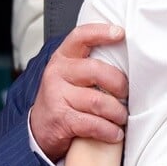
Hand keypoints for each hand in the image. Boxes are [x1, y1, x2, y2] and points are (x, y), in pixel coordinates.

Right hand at [30, 23, 128, 161]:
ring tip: (121, 117)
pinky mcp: (61, 119)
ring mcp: (57, 96)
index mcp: (62, 58)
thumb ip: (90, 64)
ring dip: (117, 112)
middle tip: (126, 94)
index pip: (80, 37)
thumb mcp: (70, 75)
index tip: (120, 33)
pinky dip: (110, 131)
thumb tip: (128, 60)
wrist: (39, 128)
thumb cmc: (63, 98)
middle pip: (96, 71)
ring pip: (98, 101)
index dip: (100, 32)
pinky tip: (114, 133)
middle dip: (119, 84)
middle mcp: (57, 73)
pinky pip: (94, 124)